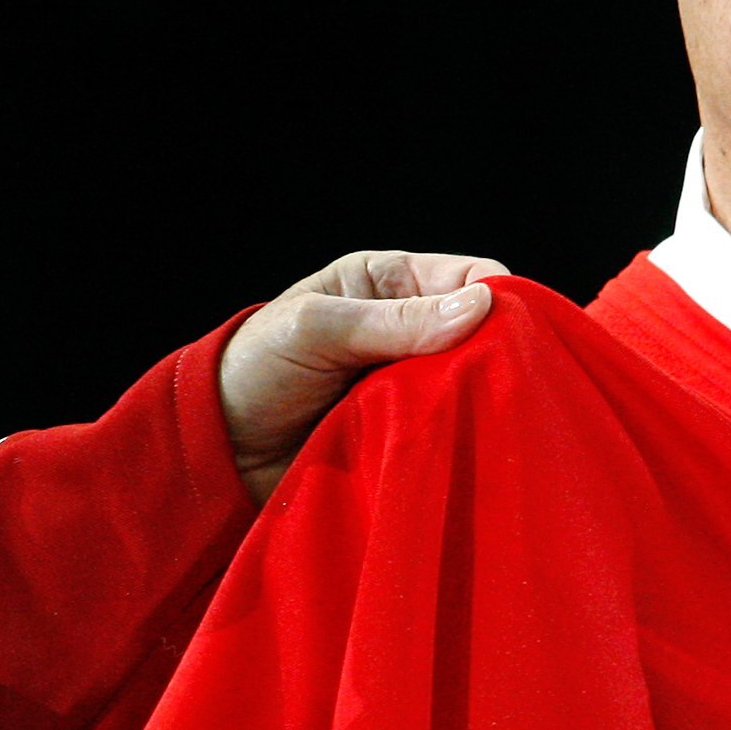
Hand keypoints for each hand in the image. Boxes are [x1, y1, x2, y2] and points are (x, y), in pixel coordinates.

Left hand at [217, 251, 504, 501]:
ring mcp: (408, 386)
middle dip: (497, 358)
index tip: (516, 337)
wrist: (214, 447)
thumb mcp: (318, 330)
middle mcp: (407, 331)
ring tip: (482, 422)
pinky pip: (446, 433)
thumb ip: (394, 321)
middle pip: (481, 337)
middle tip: (507, 389)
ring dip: (476, 404)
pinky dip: (455, 439)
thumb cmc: (254, 369)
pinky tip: (462, 450)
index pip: (471, 278)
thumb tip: (480, 308)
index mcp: (389, 284)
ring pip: (470, 388)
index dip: (501, 302)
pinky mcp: (402, 434)